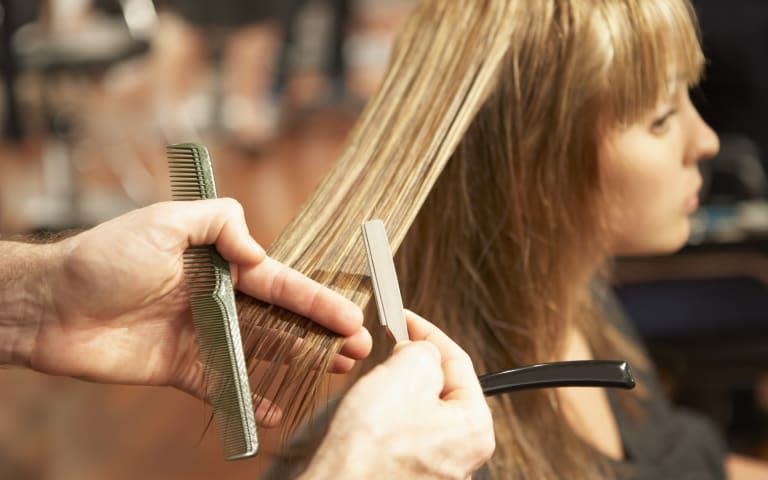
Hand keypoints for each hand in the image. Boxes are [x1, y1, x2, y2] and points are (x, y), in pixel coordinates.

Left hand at [13, 199, 370, 422]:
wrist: (49, 304)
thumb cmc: (105, 256)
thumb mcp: (166, 222)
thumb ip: (219, 223)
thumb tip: (261, 254)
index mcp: (218, 266)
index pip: (279, 284)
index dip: (317, 301)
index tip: (353, 317)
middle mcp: (216, 300)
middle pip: (280, 321)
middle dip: (320, 333)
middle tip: (358, 350)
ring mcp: (201, 336)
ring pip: (260, 352)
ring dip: (297, 362)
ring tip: (334, 371)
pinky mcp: (180, 368)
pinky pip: (222, 386)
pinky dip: (248, 397)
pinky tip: (276, 408)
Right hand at [303, 311, 494, 479]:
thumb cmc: (371, 446)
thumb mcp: (406, 371)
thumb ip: (423, 350)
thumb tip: (420, 350)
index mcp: (474, 428)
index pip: (457, 361)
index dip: (426, 332)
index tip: (405, 318)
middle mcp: (461, 456)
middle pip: (438, 388)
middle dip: (410, 365)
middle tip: (387, 352)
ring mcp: (433, 471)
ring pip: (416, 412)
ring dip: (394, 393)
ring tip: (372, 391)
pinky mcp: (404, 476)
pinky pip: (397, 436)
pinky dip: (382, 420)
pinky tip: (366, 420)